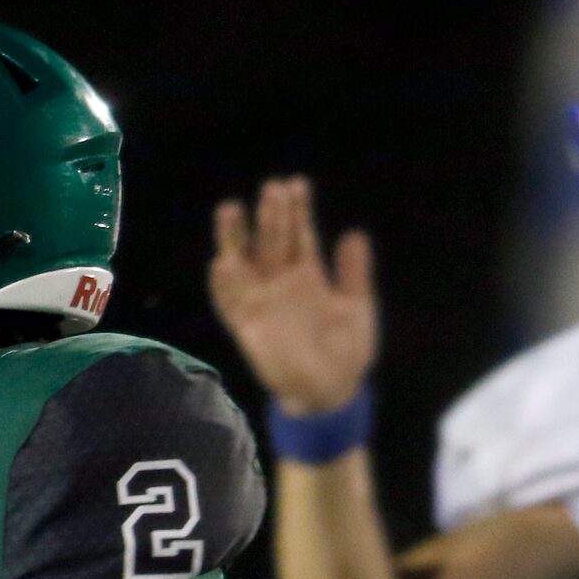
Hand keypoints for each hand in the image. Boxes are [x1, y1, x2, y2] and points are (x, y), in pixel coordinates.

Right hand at [209, 176, 379, 414]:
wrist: (330, 394)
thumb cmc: (347, 353)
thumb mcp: (358, 308)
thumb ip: (354, 273)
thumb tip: (354, 233)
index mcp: (309, 277)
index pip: (300, 236)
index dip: (297, 211)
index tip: (295, 184)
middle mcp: (282, 284)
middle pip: (273, 241)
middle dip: (272, 215)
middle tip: (272, 187)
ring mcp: (263, 304)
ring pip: (244, 264)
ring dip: (237, 239)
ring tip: (231, 210)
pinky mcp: (248, 327)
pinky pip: (231, 303)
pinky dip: (224, 286)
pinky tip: (220, 263)